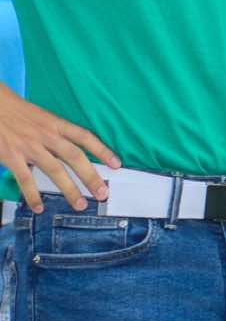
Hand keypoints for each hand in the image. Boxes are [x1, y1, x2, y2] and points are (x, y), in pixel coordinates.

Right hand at [0, 86, 117, 213]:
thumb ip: (58, 133)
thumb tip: (74, 150)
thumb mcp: (43, 118)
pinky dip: (33, 195)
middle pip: (75, 158)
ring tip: (80, 205)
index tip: (117, 164)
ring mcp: (30, 147)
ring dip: (69, 189)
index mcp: (57, 124)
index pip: (86, 137)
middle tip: (103, 193)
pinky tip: (40, 208)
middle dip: (91, 177)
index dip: (103, 150)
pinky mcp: (12, 157)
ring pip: (55, 171)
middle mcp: (47, 136)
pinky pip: (26, 179)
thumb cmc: (19, 113)